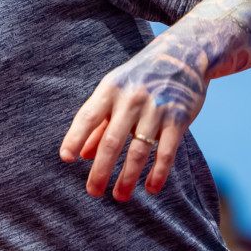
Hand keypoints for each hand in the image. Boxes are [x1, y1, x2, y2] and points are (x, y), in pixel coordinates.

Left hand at [59, 36, 208, 200]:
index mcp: (109, 90)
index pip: (88, 117)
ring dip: (128, 178)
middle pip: (112, 141)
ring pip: (138, 151)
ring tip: (119, 196)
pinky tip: (151, 188)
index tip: (66, 158)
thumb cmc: (138, 78)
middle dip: (101, 170)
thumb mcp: (114, 91)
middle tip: (93, 192)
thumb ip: (98, 123)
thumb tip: (82, 155)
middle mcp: (131, 99)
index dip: (75, 137)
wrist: (184, 54)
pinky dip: (158, 172)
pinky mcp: (179, 118)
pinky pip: (166, 151)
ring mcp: (156, 109)